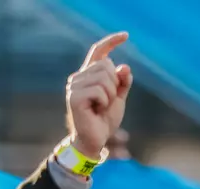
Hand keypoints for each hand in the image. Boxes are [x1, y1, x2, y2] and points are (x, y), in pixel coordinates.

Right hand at [65, 32, 132, 159]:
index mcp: (88, 74)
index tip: (126, 35)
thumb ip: (122, 82)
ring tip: (102, 107)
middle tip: (108, 101)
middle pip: (106, 65)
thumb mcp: (118, 98)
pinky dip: (105, 101)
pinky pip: (99, 90)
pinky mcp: (74, 97)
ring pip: (104, 77)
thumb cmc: (104, 120)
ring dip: (110, 94)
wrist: (95, 141)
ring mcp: (74, 86)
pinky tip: (97, 110)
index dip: (111, 41)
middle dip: (115, 84)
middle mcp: (78, 77)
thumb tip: (124, 67)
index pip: (98, 51)